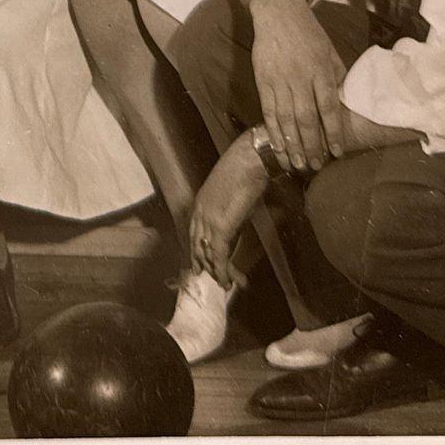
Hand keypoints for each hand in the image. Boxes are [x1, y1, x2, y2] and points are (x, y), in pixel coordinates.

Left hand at [187, 135, 269, 280]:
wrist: (249, 160)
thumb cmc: (245, 171)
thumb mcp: (230, 194)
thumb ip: (227, 211)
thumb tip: (234, 225)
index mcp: (200, 203)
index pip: (195, 233)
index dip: (198, 251)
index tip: (201, 264)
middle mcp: (199, 213)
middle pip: (197, 246)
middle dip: (206, 264)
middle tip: (214, 279)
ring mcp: (208, 220)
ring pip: (207, 253)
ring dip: (218, 271)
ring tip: (225, 284)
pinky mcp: (220, 227)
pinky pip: (218, 254)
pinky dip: (223, 270)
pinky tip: (228, 281)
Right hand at [248, 0, 350, 172]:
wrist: (278, 14)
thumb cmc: (309, 34)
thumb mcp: (331, 52)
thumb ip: (338, 77)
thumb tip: (345, 105)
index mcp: (321, 71)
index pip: (328, 108)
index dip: (333, 132)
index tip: (337, 152)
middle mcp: (300, 78)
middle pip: (306, 119)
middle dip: (311, 145)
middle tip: (315, 165)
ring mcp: (279, 80)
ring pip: (285, 119)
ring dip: (292, 144)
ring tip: (297, 163)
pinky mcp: (262, 81)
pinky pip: (268, 110)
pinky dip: (272, 130)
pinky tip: (277, 145)